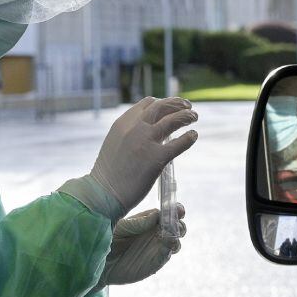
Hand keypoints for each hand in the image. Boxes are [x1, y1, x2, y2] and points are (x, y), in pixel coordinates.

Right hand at [91, 97, 197, 214]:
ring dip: (186, 116)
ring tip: (194, 117)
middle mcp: (135, 128)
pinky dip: (189, 137)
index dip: (162, 102)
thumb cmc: (108, 173)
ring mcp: (146, 142)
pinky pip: (179, 143)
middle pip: (162, 107)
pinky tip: (193, 136)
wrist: (102, 193)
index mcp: (123, 123)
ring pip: (172, 120)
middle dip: (177, 104)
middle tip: (188, 106)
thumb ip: (128, 133)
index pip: (147, 104)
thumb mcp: (114, 143)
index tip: (170, 107)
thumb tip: (147, 129)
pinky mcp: (157, 158)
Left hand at [101, 205, 185, 285]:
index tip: (178, 209)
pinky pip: (168, 254)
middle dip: (179, 223)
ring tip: (171, 233)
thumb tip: (157, 215)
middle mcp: (155, 232)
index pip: (167, 212)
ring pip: (176, 240)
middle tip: (176, 222)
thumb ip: (138, 223)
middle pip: (176, 225)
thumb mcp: (121, 227)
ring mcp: (156, 247)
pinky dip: (171, 248)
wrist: (98, 260)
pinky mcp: (155, 262)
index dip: (175, 209)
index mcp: (148, 219)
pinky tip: (169, 243)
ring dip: (178, 236)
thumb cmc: (108, 238)